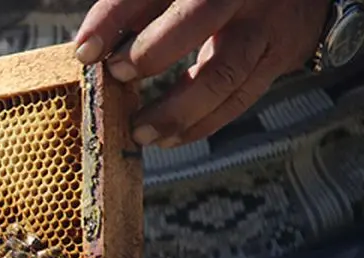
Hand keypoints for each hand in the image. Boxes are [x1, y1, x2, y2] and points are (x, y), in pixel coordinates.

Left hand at [73, 0, 330, 147]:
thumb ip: (136, 10)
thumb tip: (91, 49)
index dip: (114, 16)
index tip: (85, 51)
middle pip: (199, 17)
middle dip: (152, 52)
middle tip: (116, 77)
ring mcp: (264, 25)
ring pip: (222, 72)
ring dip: (177, 109)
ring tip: (140, 132)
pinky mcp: (278, 58)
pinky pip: (239, 98)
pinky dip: (202, 124)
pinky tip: (170, 138)